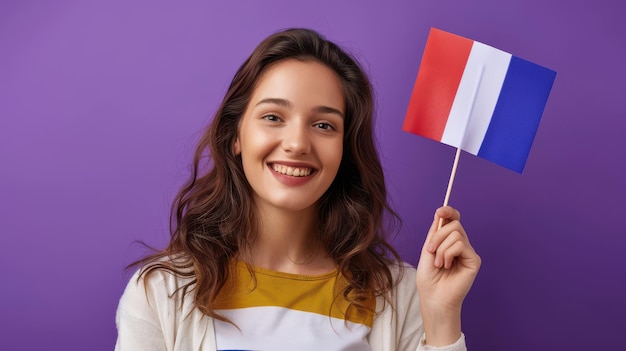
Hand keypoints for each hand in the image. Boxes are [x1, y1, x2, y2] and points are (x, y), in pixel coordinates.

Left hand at [415, 206, 480, 345]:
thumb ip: (435, 232)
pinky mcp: (474, 260)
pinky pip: (460, 245)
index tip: (439, 211)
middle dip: (438, 236)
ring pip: (456, 234)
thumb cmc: (429, 278)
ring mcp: (468, 252)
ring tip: (439, 263)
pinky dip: (448, 253)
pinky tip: (446, 265)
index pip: (454, 220)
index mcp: (449, 241)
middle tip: (431, 251)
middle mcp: (461, 245)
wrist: (433, 298)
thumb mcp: (428, 250)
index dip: (448, 212)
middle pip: (454, 224)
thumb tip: (440, 213)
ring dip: (441, 248)